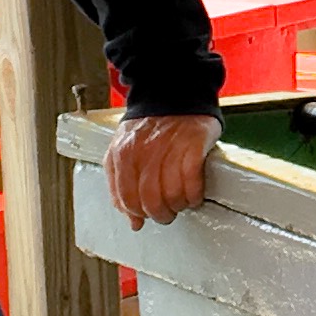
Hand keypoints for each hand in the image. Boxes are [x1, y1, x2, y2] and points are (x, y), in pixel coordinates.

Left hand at [107, 112, 218, 227]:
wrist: (172, 94)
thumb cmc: (148, 127)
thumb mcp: (124, 152)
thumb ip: (121, 186)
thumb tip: (133, 221)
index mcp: (122, 154)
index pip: (127, 199)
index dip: (139, 213)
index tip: (147, 215)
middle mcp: (144, 151)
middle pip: (151, 200)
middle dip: (161, 214)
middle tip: (167, 213)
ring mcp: (169, 147)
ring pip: (172, 194)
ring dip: (179, 206)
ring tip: (181, 203)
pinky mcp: (193, 144)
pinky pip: (193, 182)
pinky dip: (194, 195)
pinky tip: (194, 195)